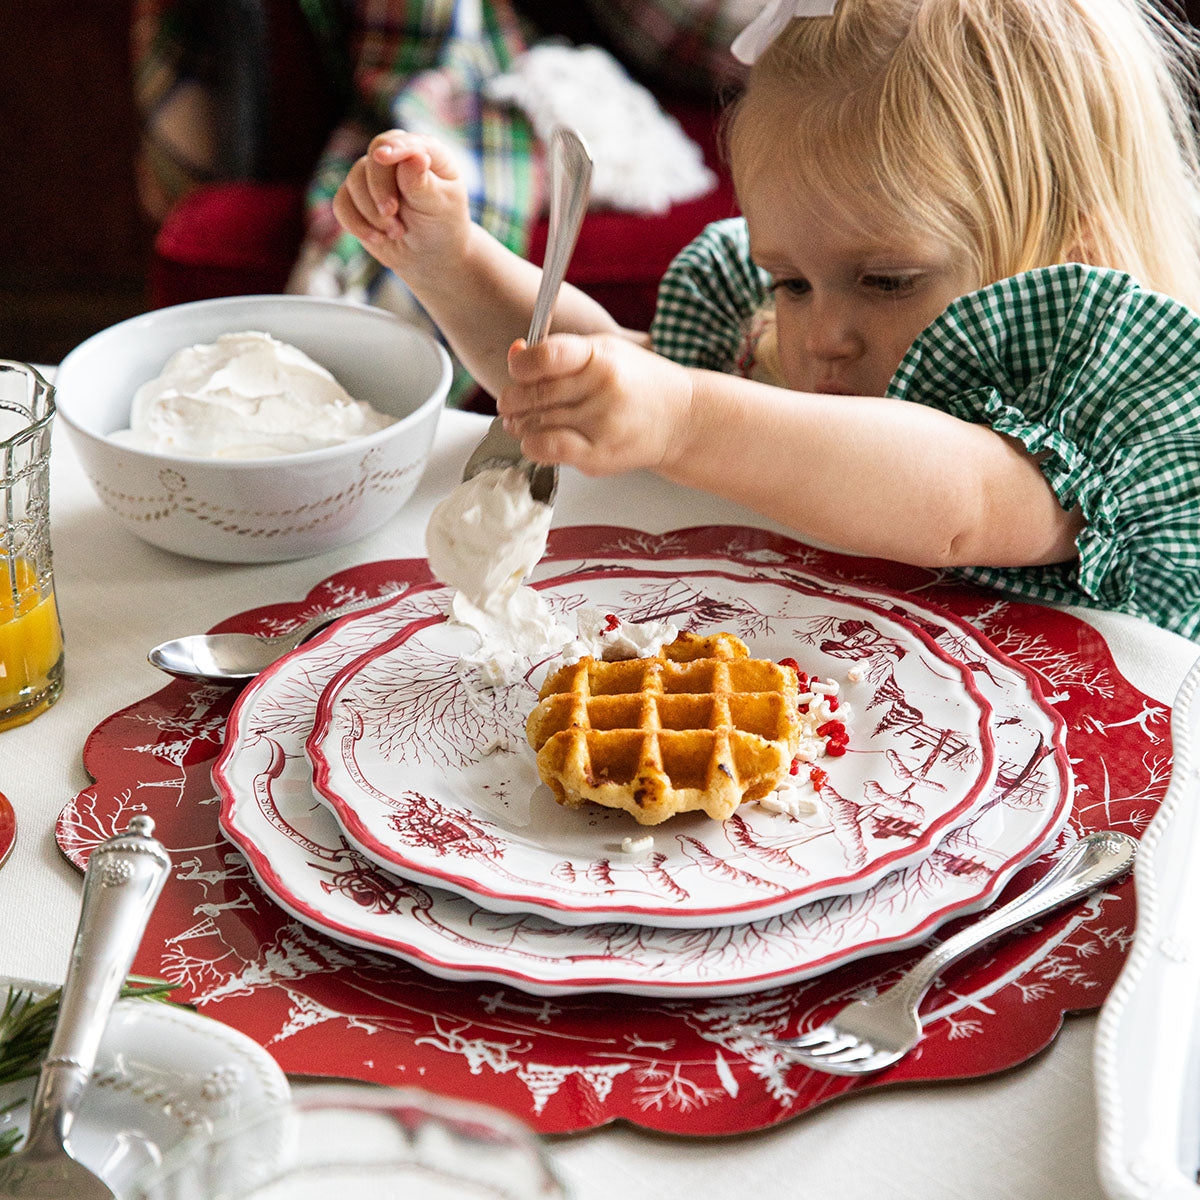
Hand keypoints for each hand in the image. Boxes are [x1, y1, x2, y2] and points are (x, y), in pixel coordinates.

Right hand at [332, 130, 472, 282]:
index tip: (382, 156)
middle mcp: (396, 157)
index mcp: (425, 151)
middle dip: (379, 189)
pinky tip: (377, 238)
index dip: (392, 147)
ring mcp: (373, 175)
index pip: (402, 141)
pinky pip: (342, 203)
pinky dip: (356, 223)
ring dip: (372, 213)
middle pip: (373, 160)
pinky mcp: (356, 197)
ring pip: (354, 181)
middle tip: (391, 213)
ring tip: (396, 233)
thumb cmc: (441, 227)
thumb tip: (416, 157)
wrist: (429, 256)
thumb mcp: (438, 206)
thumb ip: (423, 183)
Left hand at [497, 334, 693, 475]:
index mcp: (600, 355)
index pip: (544, 357)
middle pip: (532, 395)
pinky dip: (532, 445)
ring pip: (534, 424)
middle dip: (514, 401)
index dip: (520, 366)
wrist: (682, 418)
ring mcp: (602, 422)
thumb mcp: (602, 352)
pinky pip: (547, 449)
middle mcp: (602, 387)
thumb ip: (558, 353)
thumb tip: (515, 354)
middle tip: (513, 403)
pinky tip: (537, 440)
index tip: (520, 372)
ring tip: (526, 422)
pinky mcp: (600, 454)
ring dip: (520, 425)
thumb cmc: (637, 383)